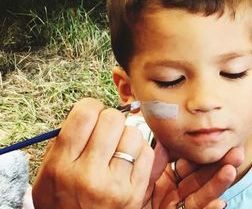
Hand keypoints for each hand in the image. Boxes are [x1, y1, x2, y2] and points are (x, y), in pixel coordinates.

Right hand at [32, 98, 166, 208]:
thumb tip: (94, 110)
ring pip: (133, 133)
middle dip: (110, 119)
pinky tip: (129, 161)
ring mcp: (114, 184)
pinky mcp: (135, 193)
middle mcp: (87, 174)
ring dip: (126, 135)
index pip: (84, 114)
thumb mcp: (48, 174)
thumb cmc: (62, 201)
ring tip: (118, 148)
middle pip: (113, 119)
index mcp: (61, 164)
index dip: (91, 107)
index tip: (92, 114)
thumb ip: (65, 141)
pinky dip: (140, 151)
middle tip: (106, 131)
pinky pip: (147, 153)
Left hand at [151, 147, 244, 208]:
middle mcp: (181, 193)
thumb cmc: (135, 202)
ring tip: (230, 170)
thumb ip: (156, 164)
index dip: (205, 154)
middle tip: (236, 153)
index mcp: (172, 180)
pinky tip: (220, 204)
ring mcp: (184, 207)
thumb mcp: (146, 181)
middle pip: (203, 178)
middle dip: (220, 165)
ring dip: (219, 184)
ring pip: (204, 196)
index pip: (191, 164)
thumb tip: (164, 141)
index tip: (219, 143)